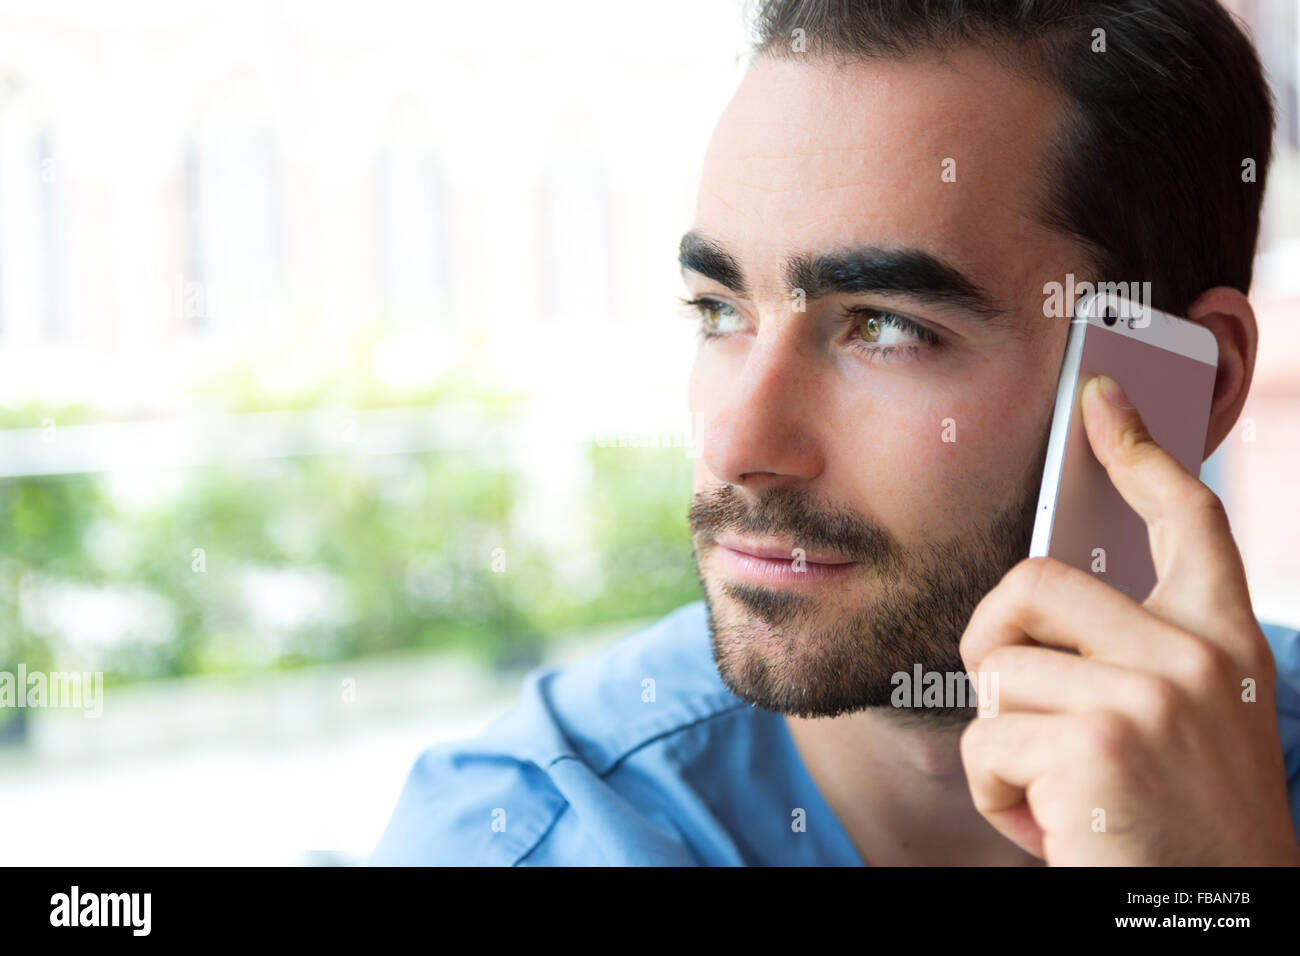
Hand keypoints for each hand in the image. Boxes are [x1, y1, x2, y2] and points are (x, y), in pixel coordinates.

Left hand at [957, 374, 1299, 864]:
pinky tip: (1054, 829)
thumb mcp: (1182, 727)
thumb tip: (1031, 614)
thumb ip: (1130, 658)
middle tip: (1018, 714)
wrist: (1222, 920)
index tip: (1105, 397)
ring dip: (1003, 747)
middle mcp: (1195, 654)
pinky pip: (985, 740)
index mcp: (1221, 642)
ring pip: (997, 671)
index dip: (1142, 448)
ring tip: (1060, 795)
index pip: (1188, 517)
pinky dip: (996, 794)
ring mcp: (1150, 693)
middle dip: (994, 645)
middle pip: (1031, 583)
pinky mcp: (1097, 741)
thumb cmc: (1180, 829)